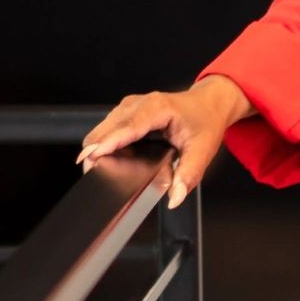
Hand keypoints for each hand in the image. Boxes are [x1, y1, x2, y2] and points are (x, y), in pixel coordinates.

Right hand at [75, 76, 254, 208]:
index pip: (126, 127)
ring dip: (99, 149)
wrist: (209, 103)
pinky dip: (105, 145)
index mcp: (157, 108)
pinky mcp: (125, 113)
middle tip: (94, 175)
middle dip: (96, 151)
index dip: (107, 143)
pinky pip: (107, 129)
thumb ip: (189, 175)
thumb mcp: (203, 150)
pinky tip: (110, 160)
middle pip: (106, 128)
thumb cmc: (205, 121)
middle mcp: (139, 104)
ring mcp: (129, 106)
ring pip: (102, 129)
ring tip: (102, 170)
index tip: (91, 158)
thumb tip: (175, 197)